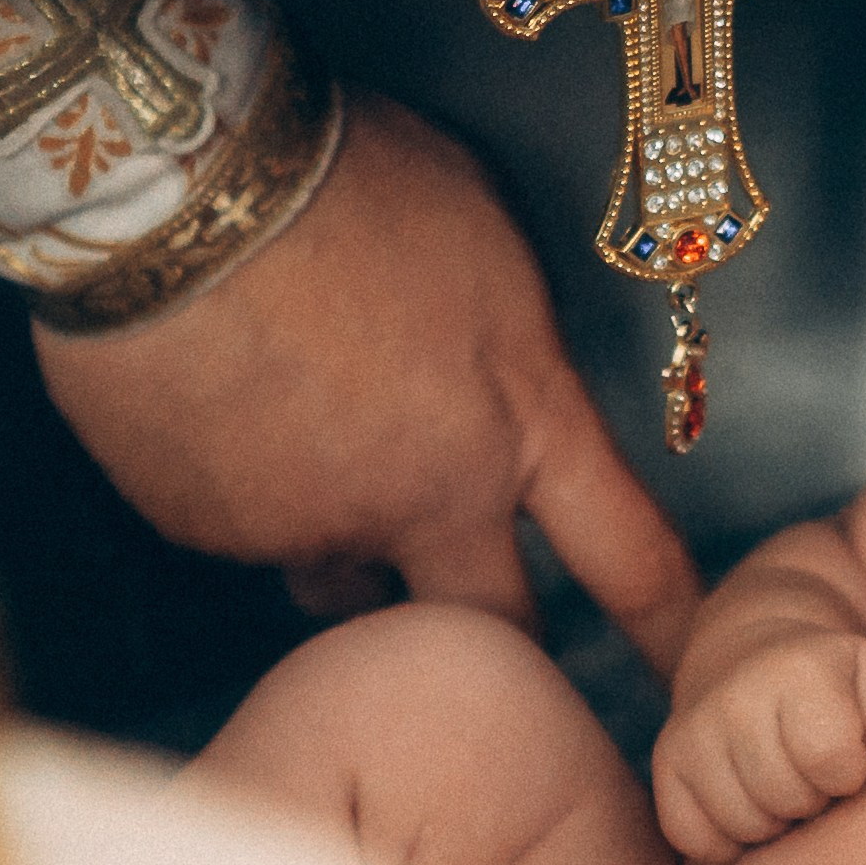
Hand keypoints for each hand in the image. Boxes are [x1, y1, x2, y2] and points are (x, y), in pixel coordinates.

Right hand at [36, 94, 699, 675]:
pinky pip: (247, 534)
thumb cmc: (346, 184)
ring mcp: (316, 528)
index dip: (670, 635)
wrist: (176, 194)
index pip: (629, 561)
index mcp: (523, 423)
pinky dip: (246, 494)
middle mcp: (430, 502)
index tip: (689, 681)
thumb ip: (510, 343)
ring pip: (351, 583)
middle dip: (497, 636)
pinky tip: (226, 410)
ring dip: (357, 551)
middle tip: (488, 622)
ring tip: (319, 450)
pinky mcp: (213, 532)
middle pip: (491, 629)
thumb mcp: (487, 240)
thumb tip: (502, 373)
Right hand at [653, 631, 865, 864]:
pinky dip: (723, 839)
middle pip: (786, 799)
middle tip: (810, 772)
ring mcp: (694, 728)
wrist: (749, 651)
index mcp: (800, 670)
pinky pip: (693, 837)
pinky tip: (744, 802)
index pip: (832, 762)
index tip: (845, 757)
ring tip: (780, 783)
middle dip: (811, 798)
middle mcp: (737, 695)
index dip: (847, 772)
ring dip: (771, 821)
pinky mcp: (667, 758)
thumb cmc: (828, 682)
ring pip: (742, 826)